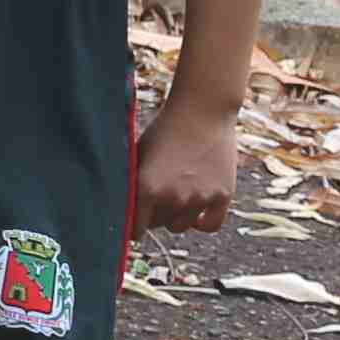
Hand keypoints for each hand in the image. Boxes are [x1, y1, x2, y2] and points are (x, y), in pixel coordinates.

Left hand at [132, 90, 243, 232]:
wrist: (202, 111)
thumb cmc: (164, 129)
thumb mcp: (138, 154)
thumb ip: (131, 183)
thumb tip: (117, 207)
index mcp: (146, 188)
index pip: (134, 228)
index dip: (132, 226)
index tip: (131, 222)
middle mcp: (173, 198)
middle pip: (157, 225)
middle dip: (153, 216)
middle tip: (155, 199)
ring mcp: (200, 198)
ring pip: (180, 225)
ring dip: (175, 217)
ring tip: (175, 196)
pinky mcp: (222, 196)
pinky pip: (209, 225)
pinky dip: (201, 222)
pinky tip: (196, 212)